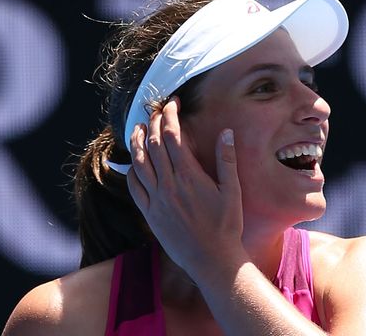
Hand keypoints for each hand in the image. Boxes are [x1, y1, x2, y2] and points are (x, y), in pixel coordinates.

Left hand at [126, 97, 243, 277]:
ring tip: (139, 128)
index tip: (172, 104)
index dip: (170, 116)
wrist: (212, 260)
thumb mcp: (232, 191)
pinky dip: (132, 170)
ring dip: (138, 142)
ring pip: (139, 163)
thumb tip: (226, 133)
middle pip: (155, 145)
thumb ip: (227, 160)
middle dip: (154, 123)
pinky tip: (135, 163)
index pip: (174, 137)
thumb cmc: (227, 226)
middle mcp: (169, 186)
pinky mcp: (150, 214)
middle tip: (156, 110)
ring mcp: (156, 200)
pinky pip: (134, 187)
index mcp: (190, 177)